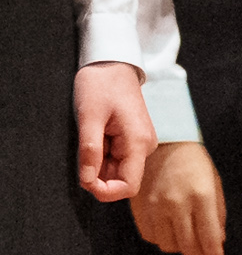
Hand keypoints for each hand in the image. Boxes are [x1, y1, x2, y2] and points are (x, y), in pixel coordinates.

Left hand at [71, 63, 151, 205]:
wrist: (113, 63)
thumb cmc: (101, 85)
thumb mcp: (89, 117)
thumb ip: (90, 151)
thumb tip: (87, 182)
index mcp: (138, 142)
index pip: (128, 186)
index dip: (105, 191)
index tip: (83, 180)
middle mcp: (144, 146)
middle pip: (122, 179)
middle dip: (98, 175)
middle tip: (82, 152)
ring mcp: (140, 143)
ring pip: (117, 170)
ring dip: (98, 163)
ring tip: (90, 136)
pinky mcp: (134, 140)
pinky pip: (117, 159)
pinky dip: (101, 155)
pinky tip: (95, 135)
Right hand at [133, 139, 225, 254]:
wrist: (164, 146)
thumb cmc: (194, 165)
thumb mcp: (214, 185)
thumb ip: (217, 214)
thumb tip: (218, 241)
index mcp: (201, 197)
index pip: (209, 236)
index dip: (214, 253)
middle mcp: (177, 204)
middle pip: (187, 246)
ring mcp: (155, 208)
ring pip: (167, 245)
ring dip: (179, 247)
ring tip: (186, 240)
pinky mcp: (140, 209)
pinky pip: (150, 236)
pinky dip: (161, 238)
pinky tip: (169, 230)